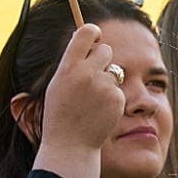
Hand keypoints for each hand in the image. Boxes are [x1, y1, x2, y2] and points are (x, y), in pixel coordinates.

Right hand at [36, 23, 124, 168]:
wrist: (71, 145)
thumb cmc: (60, 115)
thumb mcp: (58, 85)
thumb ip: (71, 62)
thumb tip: (83, 37)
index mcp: (69, 66)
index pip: (86, 32)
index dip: (93, 32)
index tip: (95, 37)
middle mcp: (87, 73)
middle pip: (106, 50)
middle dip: (103, 60)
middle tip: (93, 77)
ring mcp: (104, 86)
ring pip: (114, 72)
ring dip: (107, 81)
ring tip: (92, 101)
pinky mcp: (117, 98)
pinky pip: (118, 90)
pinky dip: (112, 99)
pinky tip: (100, 111)